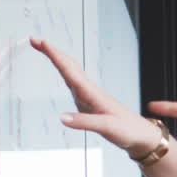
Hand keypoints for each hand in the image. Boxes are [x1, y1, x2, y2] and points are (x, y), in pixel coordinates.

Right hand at [31, 37, 162, 154]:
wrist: (141, 135)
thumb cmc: (128, 130)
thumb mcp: (107, 128)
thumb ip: (85, 123)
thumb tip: (61, 118)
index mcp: (93, 94)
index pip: (70, 70)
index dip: (55, 56)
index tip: (41, 42)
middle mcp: (90, 91)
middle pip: (69, 65)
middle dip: (52, 52)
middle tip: (35, 40)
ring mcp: (89, 96)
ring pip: (71, 71)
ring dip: (57, 59)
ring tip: (43, 49)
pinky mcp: (89, 102)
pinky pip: (73, 81)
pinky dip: (64, 71)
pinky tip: (62, 71)